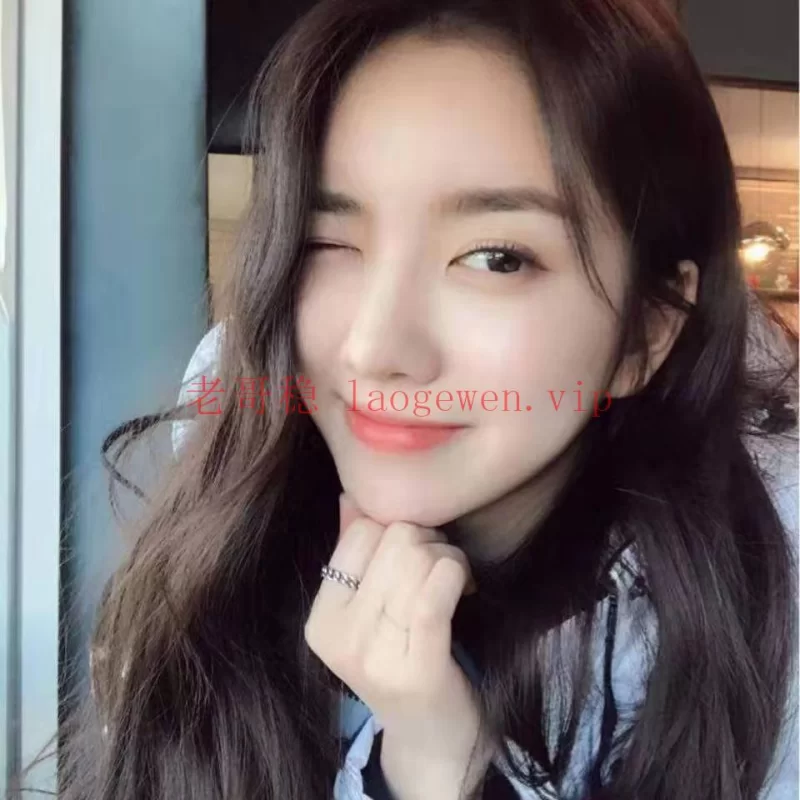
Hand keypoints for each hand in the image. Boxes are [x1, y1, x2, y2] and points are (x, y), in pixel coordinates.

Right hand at [304, 493, 493, 799]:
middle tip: (442, 572)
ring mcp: (374, 654)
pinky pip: (437, 588)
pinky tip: (467, 591)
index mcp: (322, 619)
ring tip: (455, 585)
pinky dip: (458, 575)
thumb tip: (350, 497)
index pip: (360, 532)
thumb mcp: (372, 609)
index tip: (417, 558)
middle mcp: (339, 636)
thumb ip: (356, 554)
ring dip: (450, 560)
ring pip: (419, 556)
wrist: (433, 739)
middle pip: (394, 537)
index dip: (396, 531)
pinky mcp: (416, 666)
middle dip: (430, 542)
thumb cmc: (406, 659)